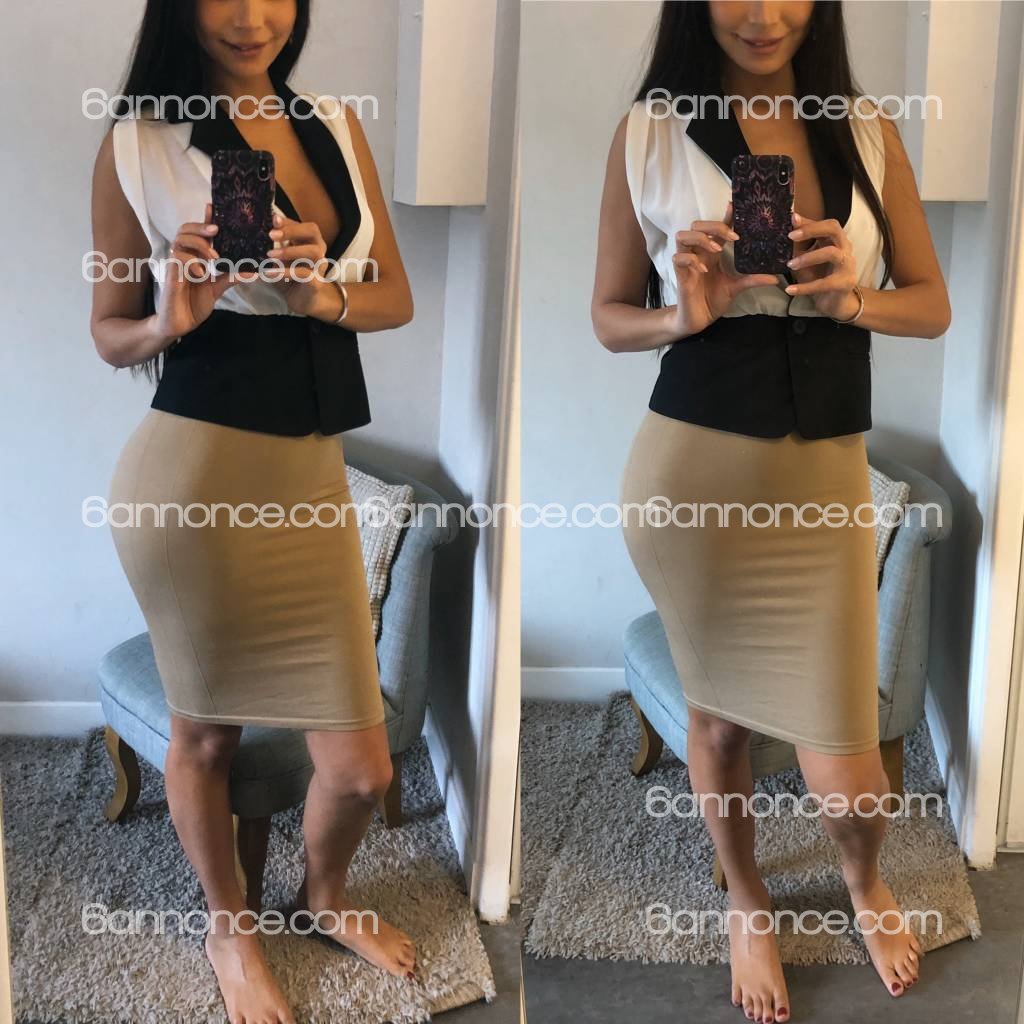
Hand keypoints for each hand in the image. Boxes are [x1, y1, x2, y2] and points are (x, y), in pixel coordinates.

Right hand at [154, 203, 252, 339]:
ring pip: (181, 239)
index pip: (198, 231)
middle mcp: (183, 256)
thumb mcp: (217, 289)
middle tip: (217, 230)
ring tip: (214, 257)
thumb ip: (230, 277)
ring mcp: (175, 264)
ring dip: (199, 244)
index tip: (214, 207)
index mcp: (195, 256)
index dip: (205, 218)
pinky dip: (192, 262)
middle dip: (201, 226)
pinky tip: (201, 272)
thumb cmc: (194, 304)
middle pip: (185, 228)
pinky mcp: (170, 274)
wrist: (179, 323)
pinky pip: (178, 258)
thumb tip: (253, 271)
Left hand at [264, 212, 333, 316]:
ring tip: (270, 255)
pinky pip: (304, 274)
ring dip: (291, 251)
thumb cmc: (290, 277)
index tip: (272, 219)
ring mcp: (319, 266)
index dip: (288, 221)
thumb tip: (254, 234)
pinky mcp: (316, 282)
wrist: (301, 300)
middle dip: (292, 230)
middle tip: (272, 234)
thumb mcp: (278, 259)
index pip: (301, 224)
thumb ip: (272, 247)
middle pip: (313, 231)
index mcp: (309, 241)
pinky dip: (286, 272)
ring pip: (313, 252)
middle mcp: (318, 250)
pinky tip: (270, 273)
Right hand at [668, 201, 778, 338]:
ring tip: (716, 249)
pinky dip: (691, 260)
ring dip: (700, 238)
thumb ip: (752, 279)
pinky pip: (678, 258)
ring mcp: (687, 263)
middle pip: (696, 225)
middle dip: (714, 225)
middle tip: (732, 237)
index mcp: (711, 252)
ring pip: (682, 235)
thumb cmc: (713, 300)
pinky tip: (703, 269)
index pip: (716, 228)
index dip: (725, 216)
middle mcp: (698, 253)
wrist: (699, 320)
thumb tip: (776, 278)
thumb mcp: (736, 288)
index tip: (737, 207)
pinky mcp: (679, 274)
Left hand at [783, 212, 860, 318]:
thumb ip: (799, 243)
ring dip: (808, 258)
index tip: (792, 219)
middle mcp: (844, 249)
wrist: (833, 303)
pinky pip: (824, 283)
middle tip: (791, 236)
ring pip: (831, 253)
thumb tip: (790, 221)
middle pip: (834, 229)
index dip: (810, 222)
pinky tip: (790, 289)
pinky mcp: (845, 283)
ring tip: (790, 265)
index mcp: (835, 241)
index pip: (827, 224)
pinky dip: (805, 287)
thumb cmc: (818, 277)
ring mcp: (847, 265)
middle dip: (812, 230)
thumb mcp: (805, 258)